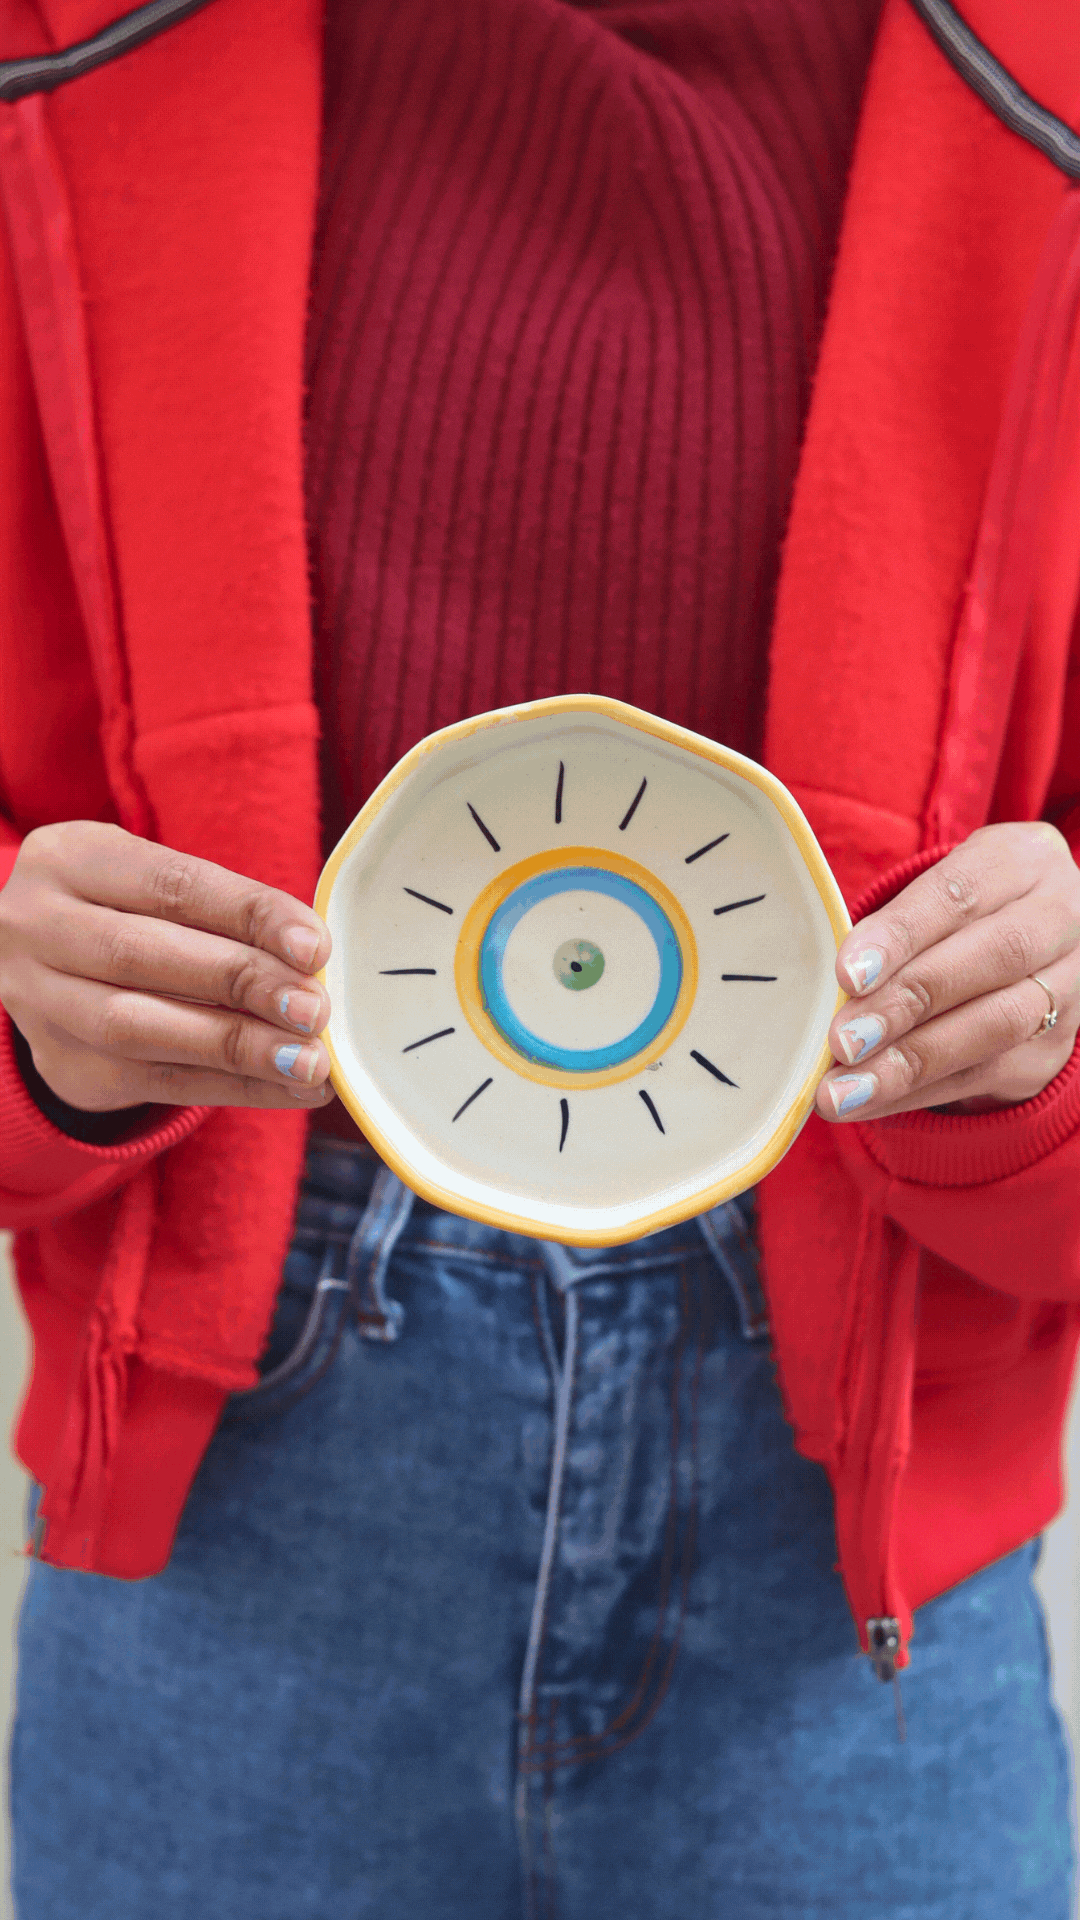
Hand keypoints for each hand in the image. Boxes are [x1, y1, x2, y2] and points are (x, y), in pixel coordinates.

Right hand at [0, 822, 335, 1112]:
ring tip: (309, 1059)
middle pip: (140, 956)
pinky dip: (235, 1086)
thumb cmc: (129, 912)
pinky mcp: (65, 1066)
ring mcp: (40, 1002)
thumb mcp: (155, 884)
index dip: (247, 914)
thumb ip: (223, 912)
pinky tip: (290, 1086)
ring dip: (237, 1046)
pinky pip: (156, 1084)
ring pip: (137, 1029)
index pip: (168, 884)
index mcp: (69, 860)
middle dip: (240, 982)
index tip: (313, 946)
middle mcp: (38, 927)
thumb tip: (312, 960)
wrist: (48, 966)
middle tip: (312, 1008)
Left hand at [816, 822, 1079, 1121]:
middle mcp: (1059, 918)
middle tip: (842, 1041)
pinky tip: (866, 1102)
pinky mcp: (1054, 1047)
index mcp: (1021, 860)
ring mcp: (1068, 986)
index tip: (847, 974)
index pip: (960, 894)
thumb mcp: (930, 893)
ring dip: (910, 1063)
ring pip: (996, 1027)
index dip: (902, 935)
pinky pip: (986, 1075)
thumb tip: (835, 988)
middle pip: (991, 958)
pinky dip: (918, 1093)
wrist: (1026, 946)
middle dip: (906, 1003)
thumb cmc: (953, 913)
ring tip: (843, 1091)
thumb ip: (893, 928)